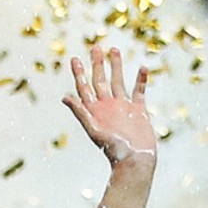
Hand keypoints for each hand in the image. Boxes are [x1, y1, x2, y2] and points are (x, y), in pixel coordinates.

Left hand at [63, 46, 158, 166]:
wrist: (135, 160)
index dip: (79, 73)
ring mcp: (124, 107)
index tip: (75, 58)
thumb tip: (65, 97)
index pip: (84, 87)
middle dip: (97, 64)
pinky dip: (140, 79)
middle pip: (101, 80)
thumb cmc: (113, 149)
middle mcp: (108, 106)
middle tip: (96, 47)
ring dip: (116, 66)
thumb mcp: (94, 130)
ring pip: (119, 81)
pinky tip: (142, 67)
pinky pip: (139, 91)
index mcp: (95, 110)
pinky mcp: (139, 110)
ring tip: (114, 50)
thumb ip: (81, 112)